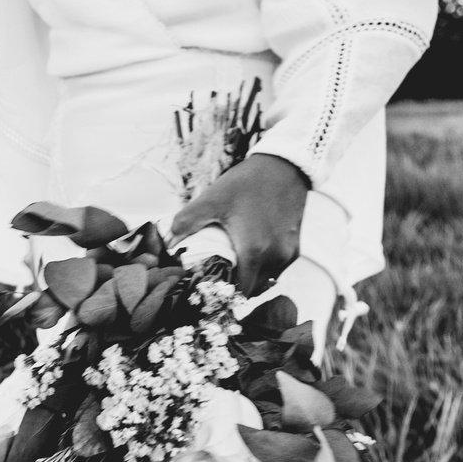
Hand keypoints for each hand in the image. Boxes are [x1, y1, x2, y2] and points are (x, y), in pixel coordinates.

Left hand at [169, 153, 309, 294]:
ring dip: (250, 278)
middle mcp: (275, 258)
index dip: (223, 295)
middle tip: (217, 278)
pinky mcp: (295, 247)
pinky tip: (250, 254)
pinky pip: (277, 269)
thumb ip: (187, 221)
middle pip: (253, 289)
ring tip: (233, 267)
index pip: (240, 292)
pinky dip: (264, 268)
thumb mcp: (212, 199)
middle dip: (235, 287)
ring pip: (267, 281)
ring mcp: (288, 254)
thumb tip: (167, 241)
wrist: (284, 165)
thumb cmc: (247, 182)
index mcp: (254, 251)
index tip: (210, 290)